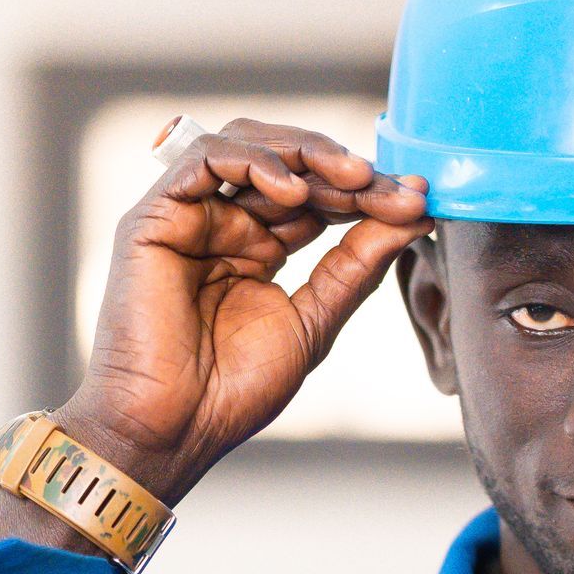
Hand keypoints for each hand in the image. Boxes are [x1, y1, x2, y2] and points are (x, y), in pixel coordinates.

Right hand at [63, 121, 430, 498]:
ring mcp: (190, 216)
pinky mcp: (156, 216)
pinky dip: (252, 162)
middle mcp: (224, 223)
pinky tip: (294, 191)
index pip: (317, 197)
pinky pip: (202, 159)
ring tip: (353, 178)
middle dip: (347, 171)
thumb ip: (357, 266)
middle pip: (288, 164)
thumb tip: (413, 215)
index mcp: (259, 247)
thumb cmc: (234, 391)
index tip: (417, 200)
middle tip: (395, 188)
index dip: (367, 192)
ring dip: (306, 153)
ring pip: (247, 145)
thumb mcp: (314, 321)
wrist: (174, 428)